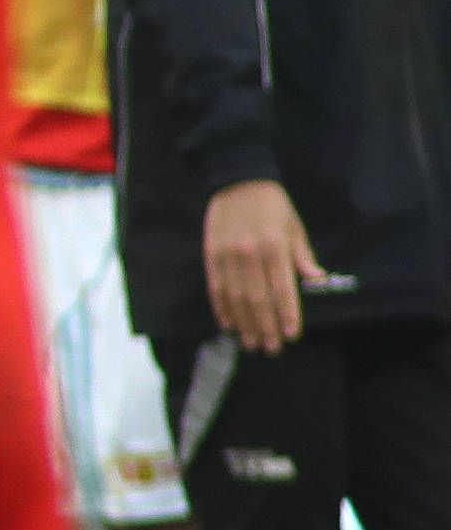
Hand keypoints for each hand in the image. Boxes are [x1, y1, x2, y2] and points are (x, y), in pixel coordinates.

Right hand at [206, 179, 323, 352]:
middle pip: (257, 298)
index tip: (291, 335)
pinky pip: (216, 287)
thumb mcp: (295, 227)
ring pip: (235, 297)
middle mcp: (249, 253)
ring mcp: (227, 255)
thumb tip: (317, 281)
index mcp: (275, 246)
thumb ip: (303, 257)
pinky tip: (228, 324)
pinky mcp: (210, 254)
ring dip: (244, 323)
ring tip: (251, 342)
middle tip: (271, 348)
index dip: (287, 314)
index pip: (282, 288)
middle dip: (265, 326)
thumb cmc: (273, 206)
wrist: (237, 181)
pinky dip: (222, 307)